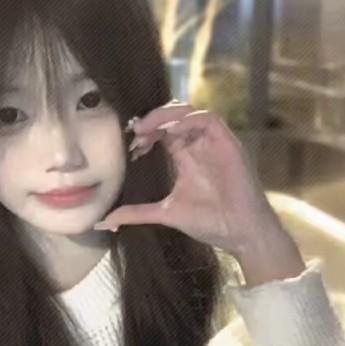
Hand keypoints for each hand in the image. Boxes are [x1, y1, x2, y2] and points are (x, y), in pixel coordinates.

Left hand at [94, 100, 286, 258]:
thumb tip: (104, 222)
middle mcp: (199, 146)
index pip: (163, 132)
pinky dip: (188, 120)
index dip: (146, 132)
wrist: (240, 233)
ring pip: (190, 112)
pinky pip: (208, 120)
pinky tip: (171, 130)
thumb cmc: (210, 223)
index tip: (131, 146)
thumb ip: (136, 213)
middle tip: (135, 131)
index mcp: (186, 158)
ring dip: (166, 115)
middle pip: (174, 117)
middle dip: (152, 120)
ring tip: (147, 128)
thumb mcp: (165, 214)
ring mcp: (214, 143)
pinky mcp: (228, 144)